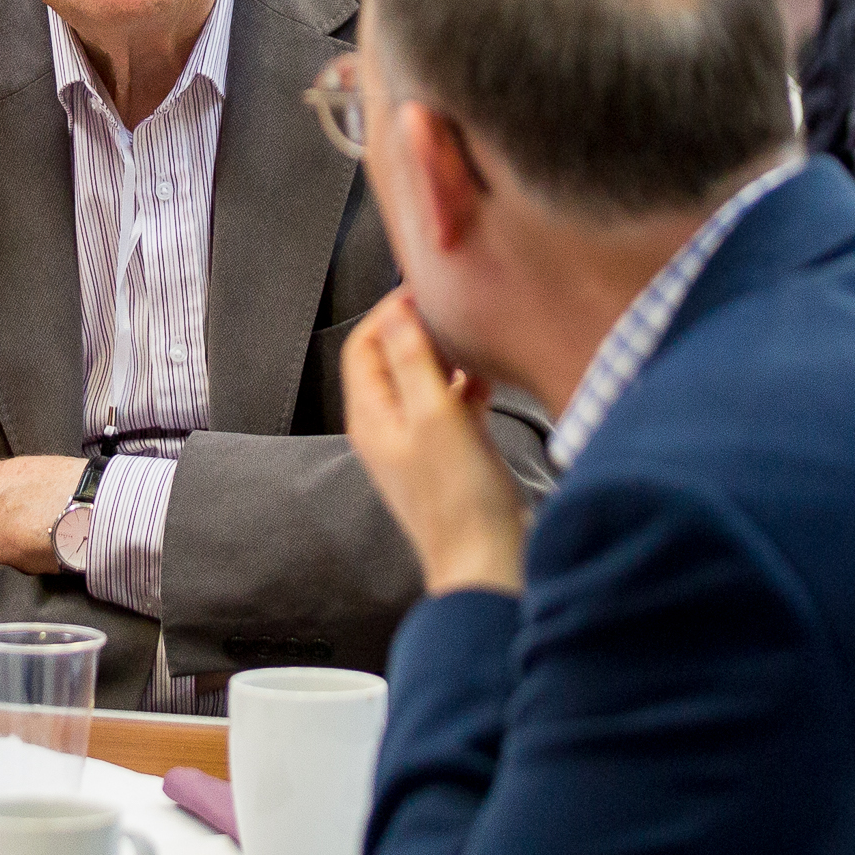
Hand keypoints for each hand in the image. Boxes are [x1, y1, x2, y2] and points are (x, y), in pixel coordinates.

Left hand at [340, 292, 524, 594]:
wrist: (486, 564)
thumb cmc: (460, 500)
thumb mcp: (436, 417)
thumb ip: (414, 360)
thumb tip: (398, 312)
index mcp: (370, 416)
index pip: (363, 344)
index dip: (390, 312)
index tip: (426, 290)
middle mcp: (386, 428)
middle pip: (393, 359)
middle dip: (421, 331)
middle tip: (457, 310)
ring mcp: (417, 442)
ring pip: (424, 381)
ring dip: (447, 359)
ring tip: (476, 342)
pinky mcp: (447, 456)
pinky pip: (449, 407)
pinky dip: (466, 388)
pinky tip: (491, 383)